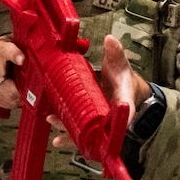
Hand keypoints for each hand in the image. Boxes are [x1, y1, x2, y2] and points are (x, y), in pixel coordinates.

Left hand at [51, 35, 142, 151]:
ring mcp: (100, 122)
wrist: (124, 88)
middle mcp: (112, 116)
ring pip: (88, 133)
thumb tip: (110, 39)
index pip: (124, 111)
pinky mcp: (91, 123)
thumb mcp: (120, 63)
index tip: (115, 121)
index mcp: (123, 101)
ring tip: (55, 128)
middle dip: (84, 129)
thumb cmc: (123, 77)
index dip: (120, 117)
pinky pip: (80, 132)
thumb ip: (116, 52)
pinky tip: (57, 140)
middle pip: (100, 128)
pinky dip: (69, 136)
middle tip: (65, 122)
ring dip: (71, 134)